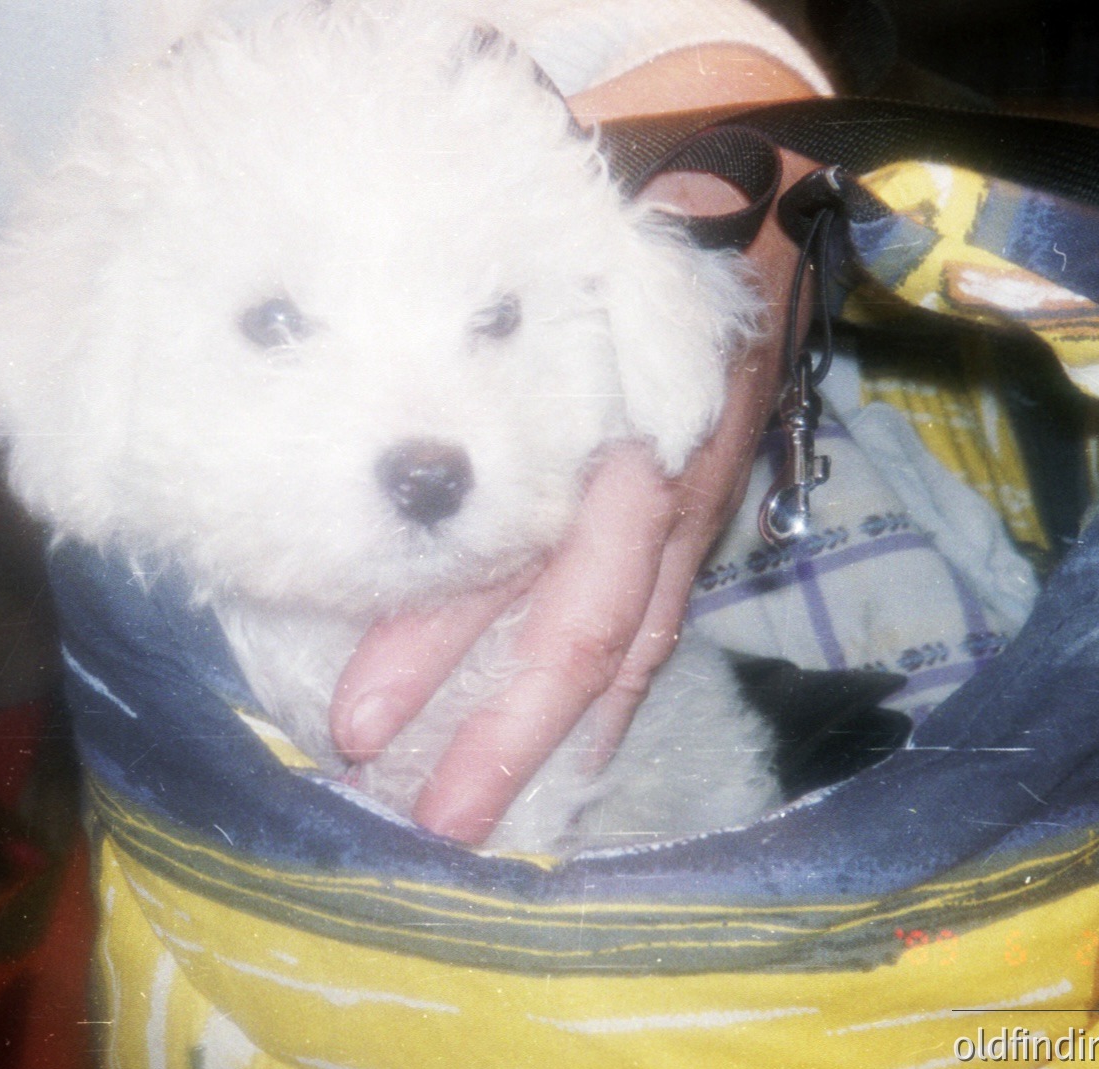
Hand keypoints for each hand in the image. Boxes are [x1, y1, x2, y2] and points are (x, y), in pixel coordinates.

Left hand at [330, 43, 821, 843]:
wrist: (746, 222)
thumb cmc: (604, 257)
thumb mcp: (531, 301)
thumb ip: (457, 392)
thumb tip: (352, 485)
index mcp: (588, 434)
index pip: (504, 568)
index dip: (430, 650)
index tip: (353, 719)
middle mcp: (644, 489)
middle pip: (578, 630)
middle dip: (503, 730)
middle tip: (428, 816)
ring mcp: (685, 511)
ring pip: (627, 643)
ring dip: (559, 734)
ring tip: (493, 810)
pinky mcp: (701, 519)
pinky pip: (663, 624)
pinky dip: (621, 697)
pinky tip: (583, 758)